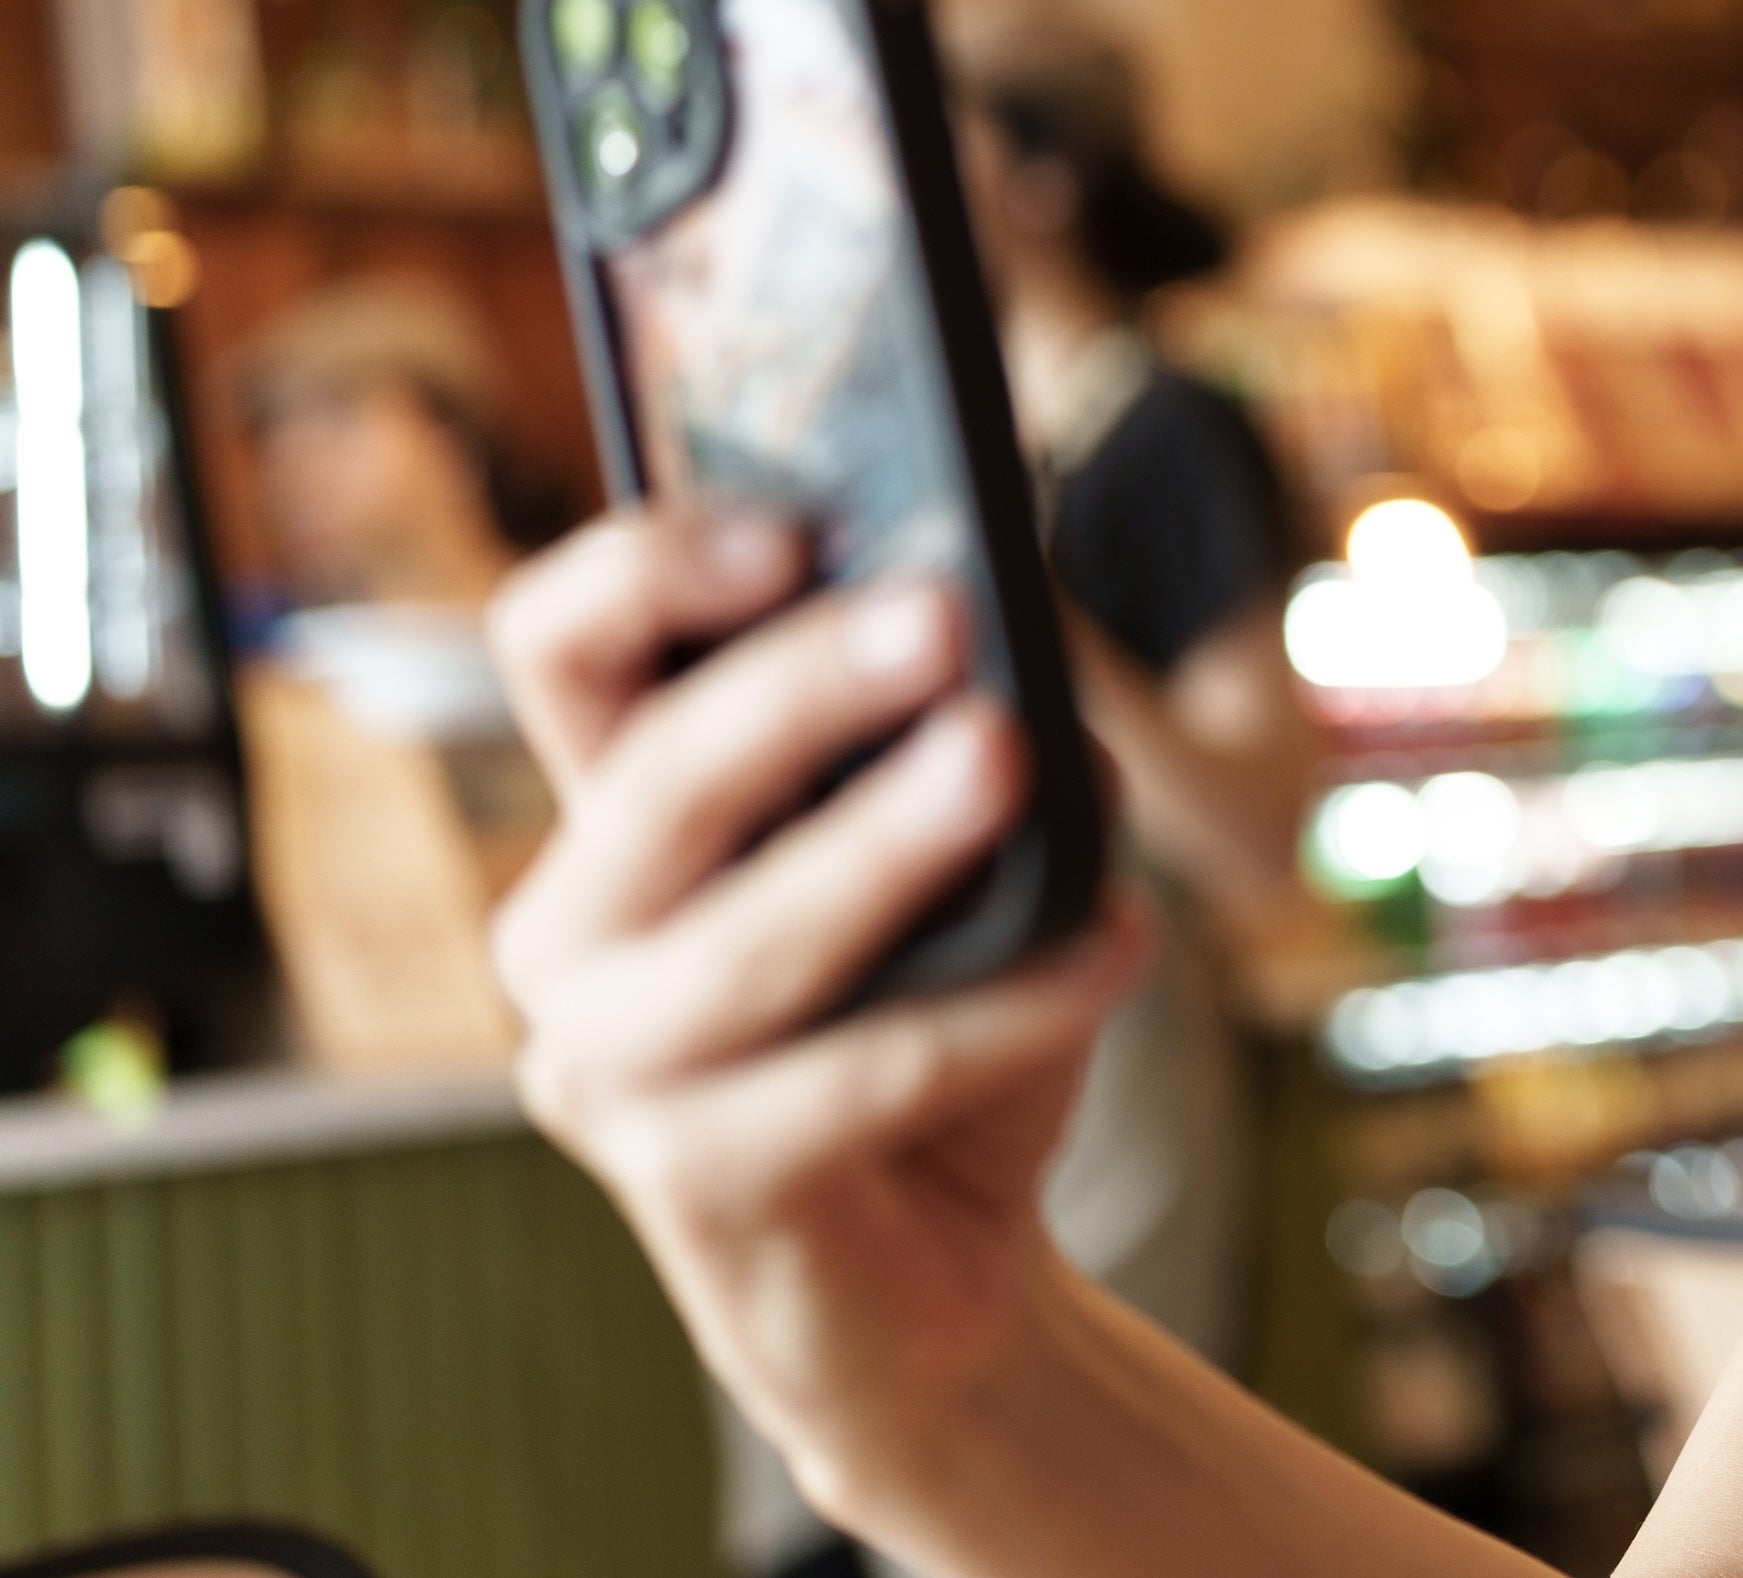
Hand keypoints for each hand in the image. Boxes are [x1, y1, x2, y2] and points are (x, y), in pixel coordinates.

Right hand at [487, 511, 1147, 1520]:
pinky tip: (1117, 947)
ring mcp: (613, 1071)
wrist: (939, 1282)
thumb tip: (1034, 668)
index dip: (645, 566)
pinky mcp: (693, 1187)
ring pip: (739, 942)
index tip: (793, 526)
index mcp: (622, 818)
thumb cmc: (943, 1039)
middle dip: (800, 686)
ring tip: (1016, 760)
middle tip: (946, 618)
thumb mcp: (975, 868)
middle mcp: (576, 934)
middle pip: (649, 777)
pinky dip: (1004, 1010)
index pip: (560, 647)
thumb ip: (977, 749)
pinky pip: (857, 1077)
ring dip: (883, 844)